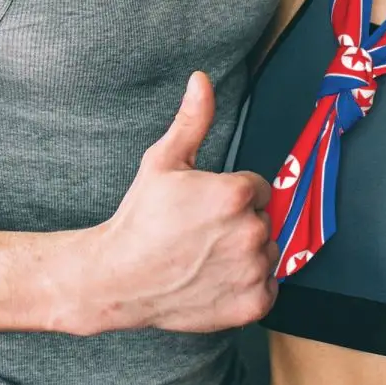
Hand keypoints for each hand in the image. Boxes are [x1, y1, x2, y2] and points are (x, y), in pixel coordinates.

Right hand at [95, 71, 278, 333]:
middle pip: (264, 220)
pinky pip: (268, 288)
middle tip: (201, 232)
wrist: (117, 279)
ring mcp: (253, 272)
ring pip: (267, 253)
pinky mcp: (252, 305)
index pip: (258, 189)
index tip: (204, 208)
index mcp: (236, 194)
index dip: (232, 196)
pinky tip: (216, 280)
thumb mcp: (163, 161)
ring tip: (206, 256)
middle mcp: (252, 233)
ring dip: (246, 254)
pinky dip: (249, 286)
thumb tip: (202, 79)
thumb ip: (192, 120)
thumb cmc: (140, 218)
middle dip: (239, 223)